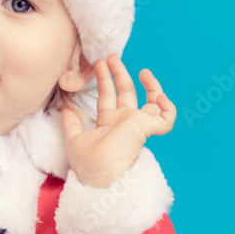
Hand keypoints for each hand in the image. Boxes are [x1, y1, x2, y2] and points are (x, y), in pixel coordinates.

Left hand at [61, 53, 176, 188]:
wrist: (103, 177)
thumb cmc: (89, 165)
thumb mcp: (74, 140)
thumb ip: (71, 123)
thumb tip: (67, 108)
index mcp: (108, 125)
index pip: (107, 98)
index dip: (104, 80)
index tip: (98, 63)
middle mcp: (124, 123)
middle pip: (126, 93)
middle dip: (119, 73)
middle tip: (112, 56)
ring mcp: (138, 125)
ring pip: (152, 102)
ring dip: (150, 84)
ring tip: (143, 70)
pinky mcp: (149, 129)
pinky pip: (167, 117)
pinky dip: (166, 106)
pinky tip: (157, 96)